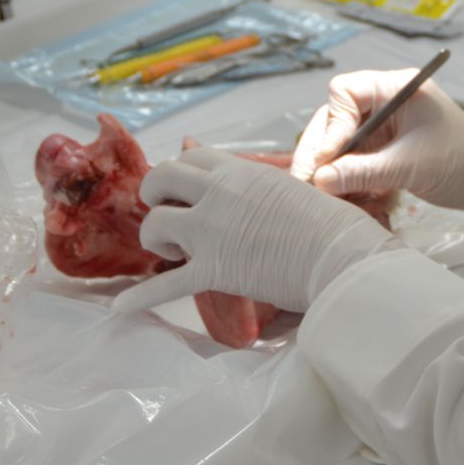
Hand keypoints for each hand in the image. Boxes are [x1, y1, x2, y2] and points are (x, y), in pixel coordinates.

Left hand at [111, 148, 397, 314]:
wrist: (341, 256)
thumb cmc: (329, 223)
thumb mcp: (285, 186)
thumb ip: (251, 181)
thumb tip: (232, 175)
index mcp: (239, 170)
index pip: (191, 157)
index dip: (181, 175)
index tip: (186, 191)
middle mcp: (217, 193)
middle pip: (160, 180)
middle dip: (155, 196)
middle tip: (168, 216)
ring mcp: (211, 232)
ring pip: (154, 226)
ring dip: (154, 239)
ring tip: (169, 253)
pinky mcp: (214, 270)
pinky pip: (166, 285)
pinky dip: (141, 298)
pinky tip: (122, 307)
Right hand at [291, 70, 463, 213]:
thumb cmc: (462, 160)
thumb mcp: (409, 166)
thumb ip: (363, 171)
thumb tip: (320, 180)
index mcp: (394, 89)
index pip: (344, 93)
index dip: (331, 125)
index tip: (329, 157)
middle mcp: (383, 103)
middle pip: (334, 119)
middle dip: (321, 152)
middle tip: (306, 183)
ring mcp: (381, 128)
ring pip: (339, 144)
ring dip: (331, 170)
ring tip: (322, 196)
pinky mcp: (383, 151)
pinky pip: (352, 162)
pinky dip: (346, 180)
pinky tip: (345, 199)